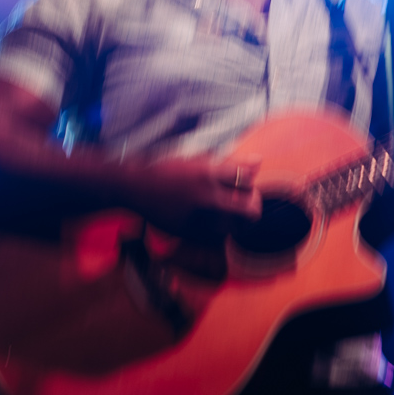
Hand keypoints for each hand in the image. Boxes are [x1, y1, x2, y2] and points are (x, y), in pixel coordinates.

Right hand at [117, 154, 262, 235]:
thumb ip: (230, 163)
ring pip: (236, 226)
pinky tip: (208, 219)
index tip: (242, 182)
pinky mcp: (191, 233)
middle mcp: (207, 197)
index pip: (247, 179)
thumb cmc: (168, 170)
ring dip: (237, 219)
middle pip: (250, 209)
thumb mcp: (198, 159)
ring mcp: (200, 218)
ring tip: (227, 210)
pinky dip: (219, 229)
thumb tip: (258, 162)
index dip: (249, 181)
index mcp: (209, 173)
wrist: (135, 187)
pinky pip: (218, 235)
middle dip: (253, 206)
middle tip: (245, 202)